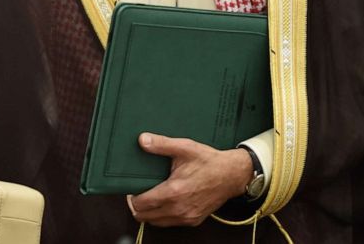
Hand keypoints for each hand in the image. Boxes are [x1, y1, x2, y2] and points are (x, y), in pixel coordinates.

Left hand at [128, 132, 253, 226]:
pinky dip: (162, 215)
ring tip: (148, 197)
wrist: (233, 175)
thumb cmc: (209, 161)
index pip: (141, 204)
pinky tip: (163, 202)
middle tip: (136, 193)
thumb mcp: (184, 148)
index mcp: (174, 192)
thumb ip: (161, 144)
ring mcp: (187, 217)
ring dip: (149, 212)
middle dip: (136, 206)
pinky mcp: (194, 220)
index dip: (131, 197)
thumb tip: (142, 140)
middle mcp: (179, 208)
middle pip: (144, 217)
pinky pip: (170, 223)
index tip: (131, 188)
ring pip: (156, 222)